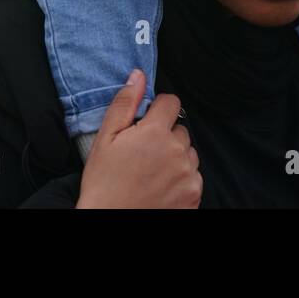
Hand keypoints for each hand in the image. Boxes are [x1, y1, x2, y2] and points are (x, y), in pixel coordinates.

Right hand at [76, 70, 201, 208]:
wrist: (110, 222)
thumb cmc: (104, 184)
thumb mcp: (105, 139)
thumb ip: (125, 104)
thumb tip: (138, 75)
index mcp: (155, 133)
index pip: (172, 102)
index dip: (158, 109)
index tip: (146, 123)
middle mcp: (177, 151)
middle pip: (180, 129)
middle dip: (165, 136)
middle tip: (143, 153)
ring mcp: (188, 174)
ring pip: (188, 153)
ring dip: (175, 157)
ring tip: (151, 172)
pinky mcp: (194, 194)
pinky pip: (193, 175)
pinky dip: (181, 178)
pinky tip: (160, 187)